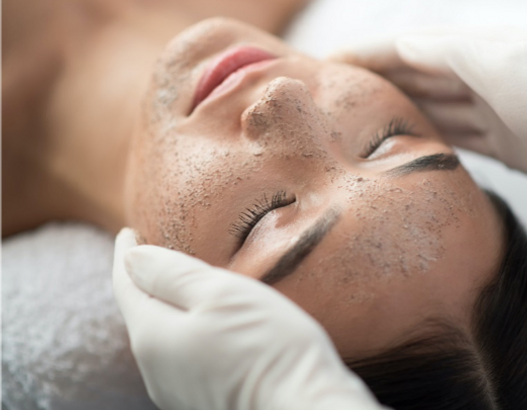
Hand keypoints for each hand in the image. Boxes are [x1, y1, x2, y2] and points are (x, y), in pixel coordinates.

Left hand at [113, 228, 383, 409]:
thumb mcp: (219, 293)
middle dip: (143, 278)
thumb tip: (132, 258)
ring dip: (162, 302)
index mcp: (153, 336)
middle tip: (149, 249)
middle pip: (139, 310)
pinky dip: (180, 325)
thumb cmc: (267, 345)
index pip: (127, 285)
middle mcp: (154, 368)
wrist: (303, 407)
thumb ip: (171, 274)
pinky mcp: (199, 398)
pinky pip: (177, 351)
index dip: (126, 254)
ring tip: (174, 278)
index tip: (129, 231)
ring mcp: (175, 389)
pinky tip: (199, 318)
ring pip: (159, 332)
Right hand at [332, 28, 526, 185]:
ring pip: (434, 109)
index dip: (369, 53)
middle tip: (336, 94)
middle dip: (378, 81)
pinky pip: (457, 137)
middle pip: (418, 77)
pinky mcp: (508, 144)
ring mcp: (495, 111)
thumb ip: (452, 54)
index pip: (411, 48)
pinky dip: (430, 138)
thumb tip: (404, 45)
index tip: (330, 61)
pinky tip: (408, 143)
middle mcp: (483, 77)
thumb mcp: (505, 66)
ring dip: (399, 111)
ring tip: (359, 121)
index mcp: (479, 51)